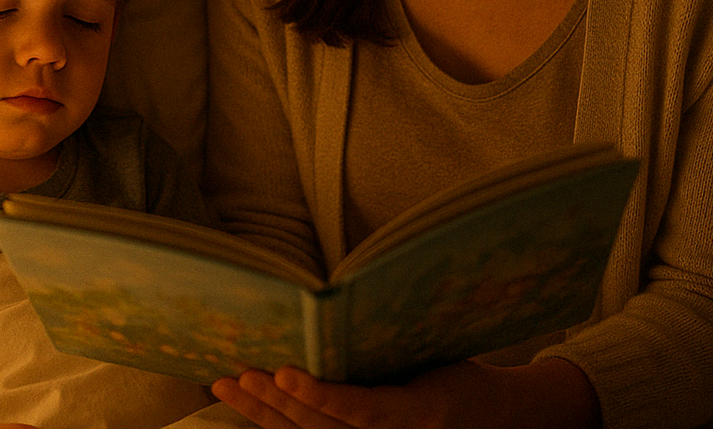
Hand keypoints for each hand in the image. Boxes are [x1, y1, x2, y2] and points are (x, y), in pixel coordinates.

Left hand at [210, 358, 598, 428]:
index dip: (322, 397)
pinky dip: (271, 417)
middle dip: (277, 401)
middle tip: (241, 374)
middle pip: (323, 427)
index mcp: (418, 413)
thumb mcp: (439, 352)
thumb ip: (395, 338)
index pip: (363, 411)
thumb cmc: (461, 371)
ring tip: (225, 384)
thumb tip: (350, 296)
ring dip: (262, 411)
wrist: (487, 416)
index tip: (288, 374)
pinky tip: (242, 397)